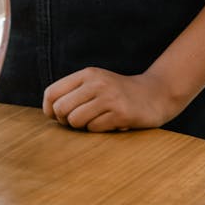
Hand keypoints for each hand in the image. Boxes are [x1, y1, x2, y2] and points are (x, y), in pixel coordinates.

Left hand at [42, 67, 175, 132]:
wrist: (155, 94)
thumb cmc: (118, 92)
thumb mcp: (96, 83)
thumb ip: (74, 91)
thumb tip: (49, 111)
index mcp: (87, 74)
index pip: (52, 92)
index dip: (49, 109)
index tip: (57, 117)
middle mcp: (96, 82)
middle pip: (61, 109)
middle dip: (65, 121)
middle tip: (78, 121)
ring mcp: (109, 97)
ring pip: (76, 120)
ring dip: (83, 126)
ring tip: (96, 120)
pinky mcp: (121, 113)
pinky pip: (95, 129)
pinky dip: (99, 130)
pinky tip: (111, 123)